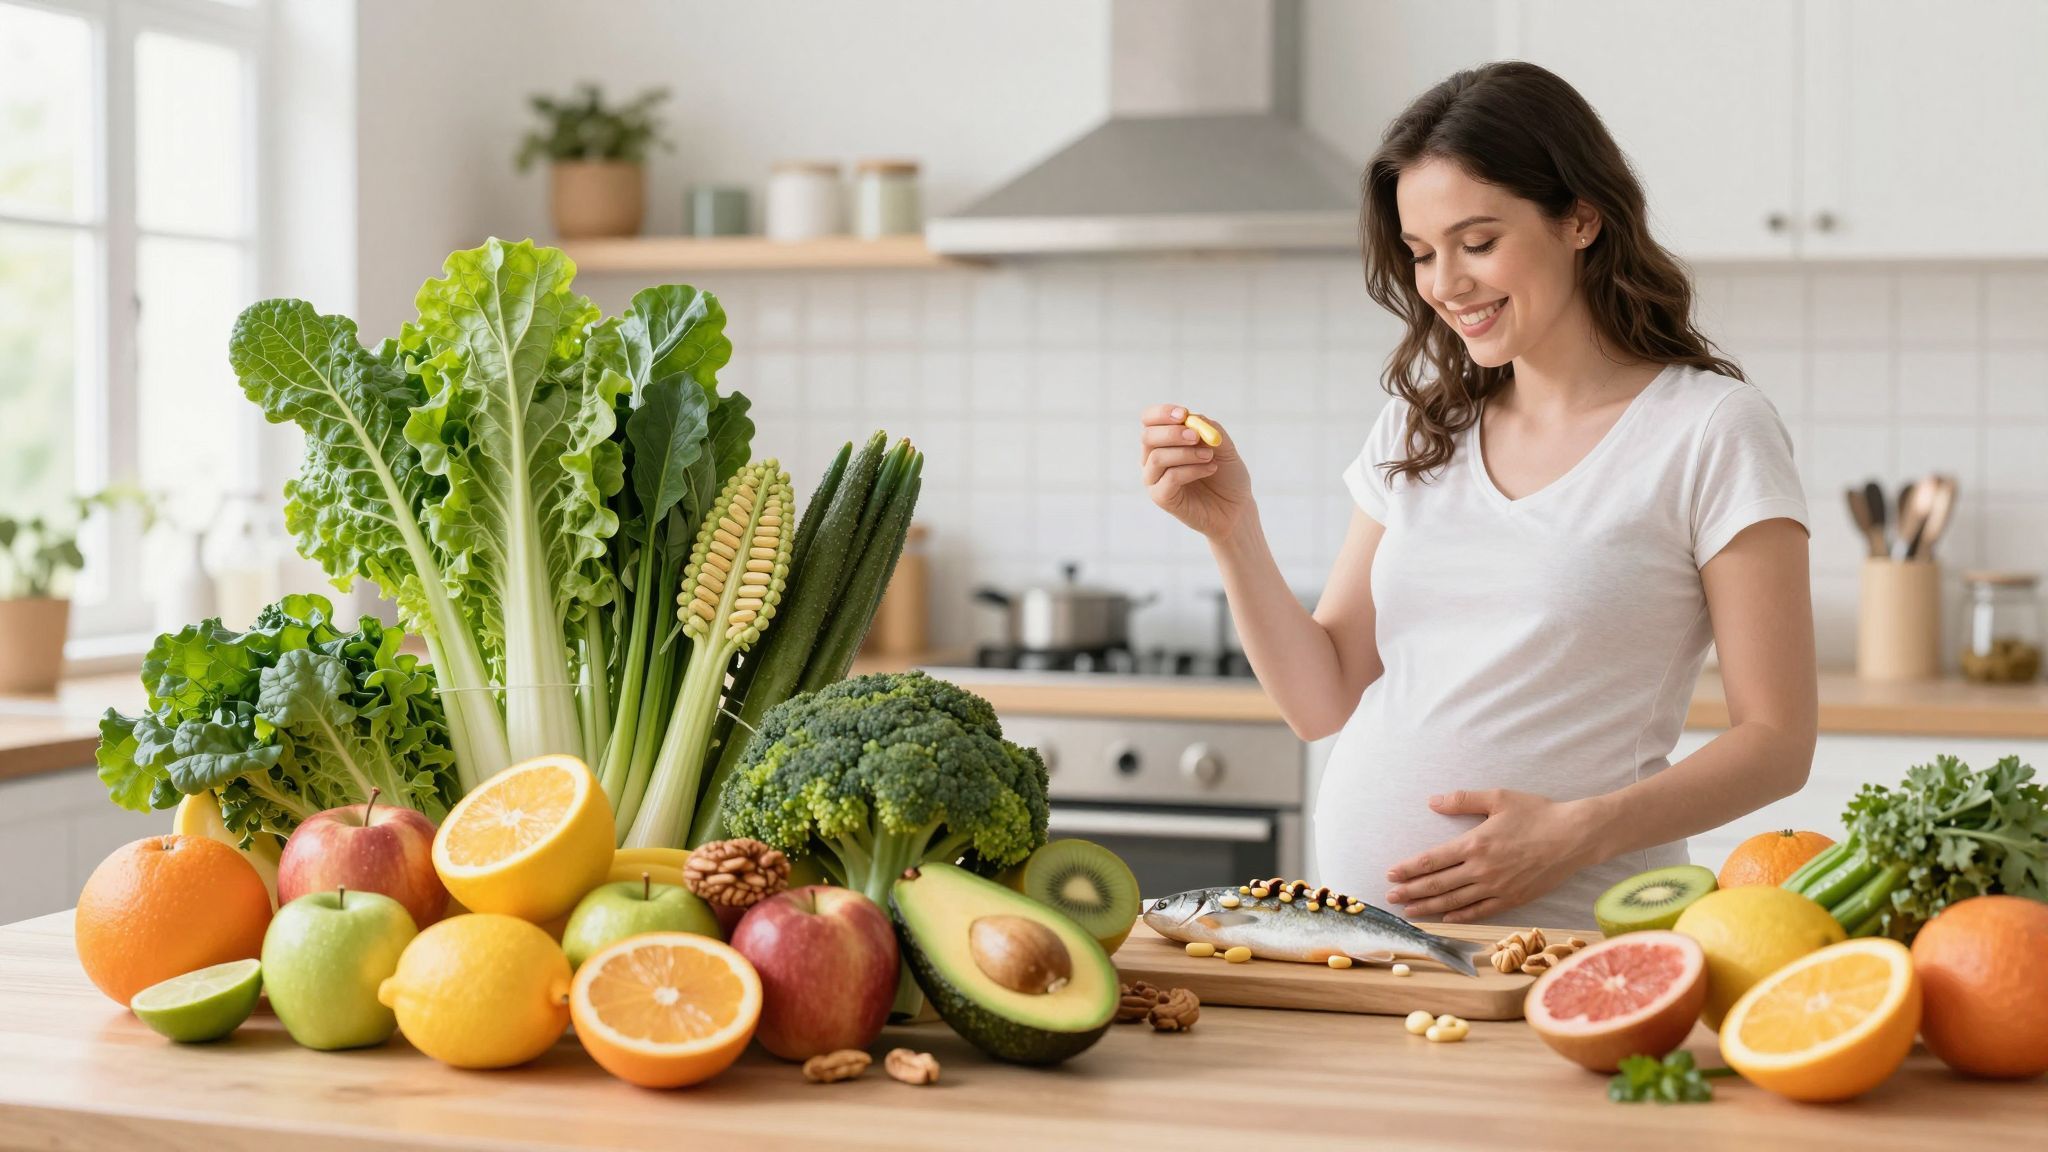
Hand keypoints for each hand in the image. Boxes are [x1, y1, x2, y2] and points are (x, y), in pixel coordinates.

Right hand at [1139, 404, 1252, 540]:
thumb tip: (1191, 418)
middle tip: (1196, 436)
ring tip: (1210, 457)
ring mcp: (1155, 479)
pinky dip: (1192, 470)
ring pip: (1157, 457)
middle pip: (1148, 437)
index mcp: (1164, 441)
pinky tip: (1210, 470)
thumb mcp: (1223, 446)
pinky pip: (1170, 478)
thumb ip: (1209, 429)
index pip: (1149, 420)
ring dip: (1186, 453)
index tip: (1183, 414)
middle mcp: (1153, 458)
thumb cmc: (1227, 475)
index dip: (1162, 413)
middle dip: (1172, 433)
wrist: (1236, 507)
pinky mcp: (1161, 498)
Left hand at [1383, 790, 1606, 923]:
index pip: (1431, 861)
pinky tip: (1445, 918)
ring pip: (1455, 902)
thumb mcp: (1498, 798)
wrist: (1575, 836)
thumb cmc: (1537, 813)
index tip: (1390, 875)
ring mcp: (1497, 887)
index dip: (1408, 870)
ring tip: (1409, 911)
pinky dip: (1460, 916)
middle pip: (1438, 885)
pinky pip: (1480, 911)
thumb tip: (1432, 801)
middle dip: (1411, 892)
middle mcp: (1482, 869)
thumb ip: (1462, 800)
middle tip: (1389, 898)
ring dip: (1429, 907)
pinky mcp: (1513, 899)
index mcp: (1475, 844)